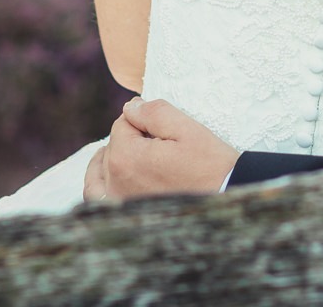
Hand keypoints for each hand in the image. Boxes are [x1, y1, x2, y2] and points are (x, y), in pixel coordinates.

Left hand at [82, 97, 237, 201]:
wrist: (225, 200)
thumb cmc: (209, 164)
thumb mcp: (186, 128)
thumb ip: (153, 111)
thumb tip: (130, 107)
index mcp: (126, 158)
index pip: (122, 124)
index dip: (143, 119)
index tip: (165, 127)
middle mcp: (114, 182)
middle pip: (112, 146)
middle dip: (131, 138)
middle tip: (160, 143)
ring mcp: (117, 202)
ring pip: (100, 171)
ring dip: (111, 158)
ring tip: (130, 153)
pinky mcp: (124, 215)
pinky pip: (97, 197)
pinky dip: (98, 183)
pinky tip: (110, 176)